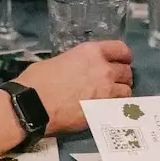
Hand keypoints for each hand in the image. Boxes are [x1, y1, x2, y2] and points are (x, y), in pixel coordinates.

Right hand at [16, 40, 133, 134]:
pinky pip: (117, 107)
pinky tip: (106, 109)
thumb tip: (78, 70)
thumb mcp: (59, 60)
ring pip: (126, 91)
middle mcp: (103, 69)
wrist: (32, 106)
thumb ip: (77, 63)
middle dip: (122, 75)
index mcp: (91, 52)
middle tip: (114, 81)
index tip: (122, 60)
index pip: (120, 49)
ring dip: (120, 92)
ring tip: (111, 96)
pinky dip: (114, 107)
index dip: (123, 55)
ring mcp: (106, 92)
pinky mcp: (102, 111)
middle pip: (126, 71)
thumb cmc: (37, 81)